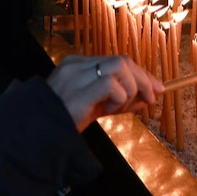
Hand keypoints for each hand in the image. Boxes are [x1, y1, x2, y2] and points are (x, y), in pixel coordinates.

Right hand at [47, 55, 163, 131]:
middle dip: (143, 79)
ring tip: (118, 109)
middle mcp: (77, 65)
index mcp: (78, 65)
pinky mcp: (79, 90)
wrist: (40, 134)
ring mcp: (76, 75)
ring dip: (130, 90)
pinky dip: (119, 99)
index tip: (156, 88)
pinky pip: (111, 85)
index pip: (117, 61)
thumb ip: (120, 100)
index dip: (140, 74)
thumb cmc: (65, 120)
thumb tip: (146, 98)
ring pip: (120, 67)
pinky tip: (107, 111)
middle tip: (152, 98)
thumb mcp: (96, 107)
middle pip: (122, 60)